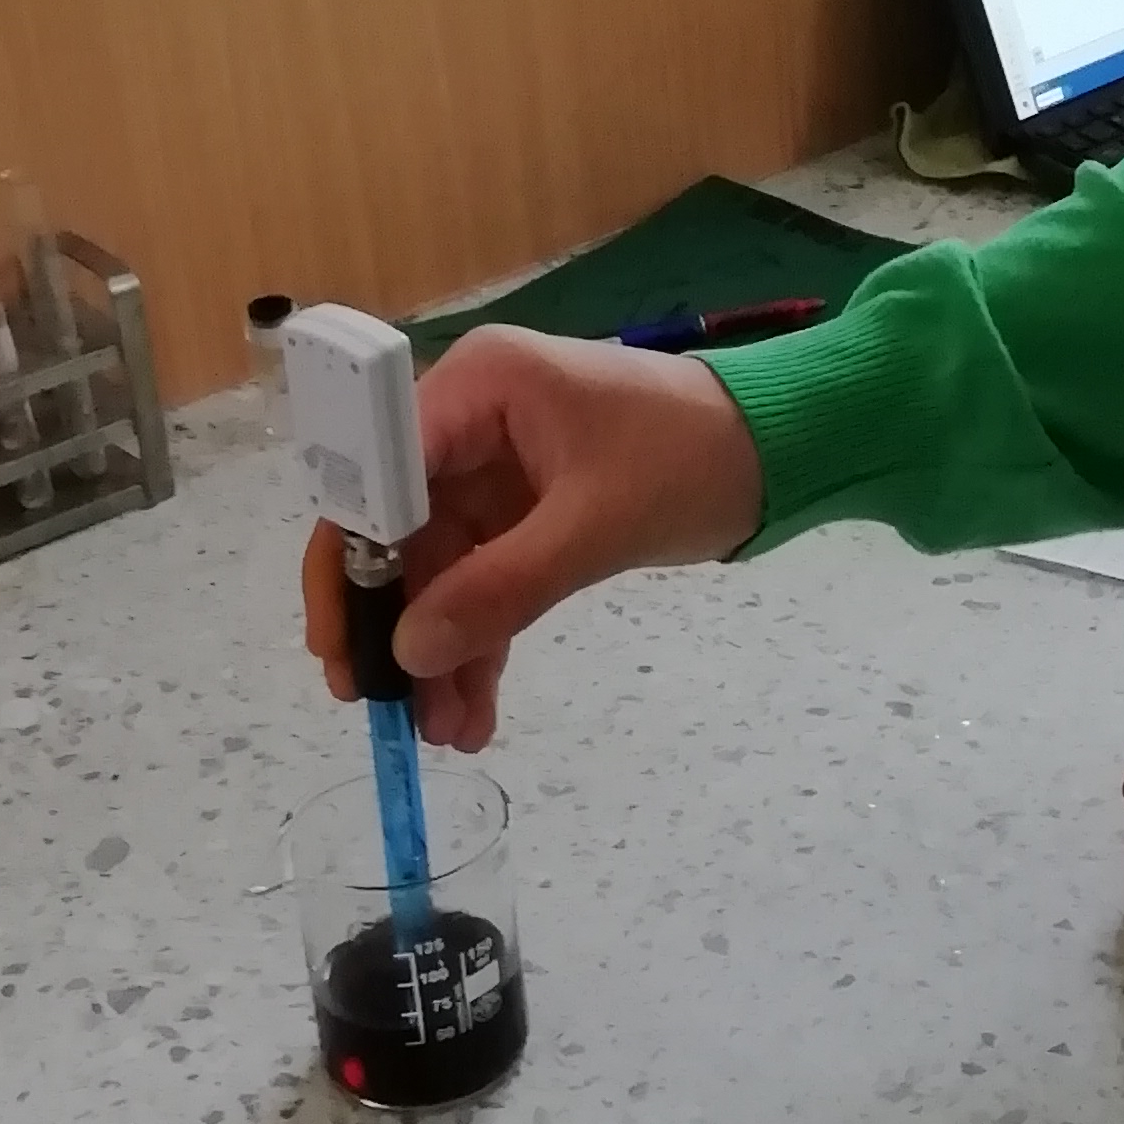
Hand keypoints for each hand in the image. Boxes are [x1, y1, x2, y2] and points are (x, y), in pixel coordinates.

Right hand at [300, 326, 764, 748]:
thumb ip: (501, 589)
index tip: (342, 647)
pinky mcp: (526, 509)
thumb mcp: (595, 528)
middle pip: (398, 531)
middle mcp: (469, 420)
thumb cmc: (692, 459)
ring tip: (445, 734)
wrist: (781, 448)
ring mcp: (496, 467)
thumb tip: (412, 654)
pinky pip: (484, 578)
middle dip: (396, 625)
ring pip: (440, 568)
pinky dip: (481, 638)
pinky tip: (473, 708)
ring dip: (441, 650)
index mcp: (475, 389)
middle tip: (382, 709)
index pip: (377, 475)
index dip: (350, 563)